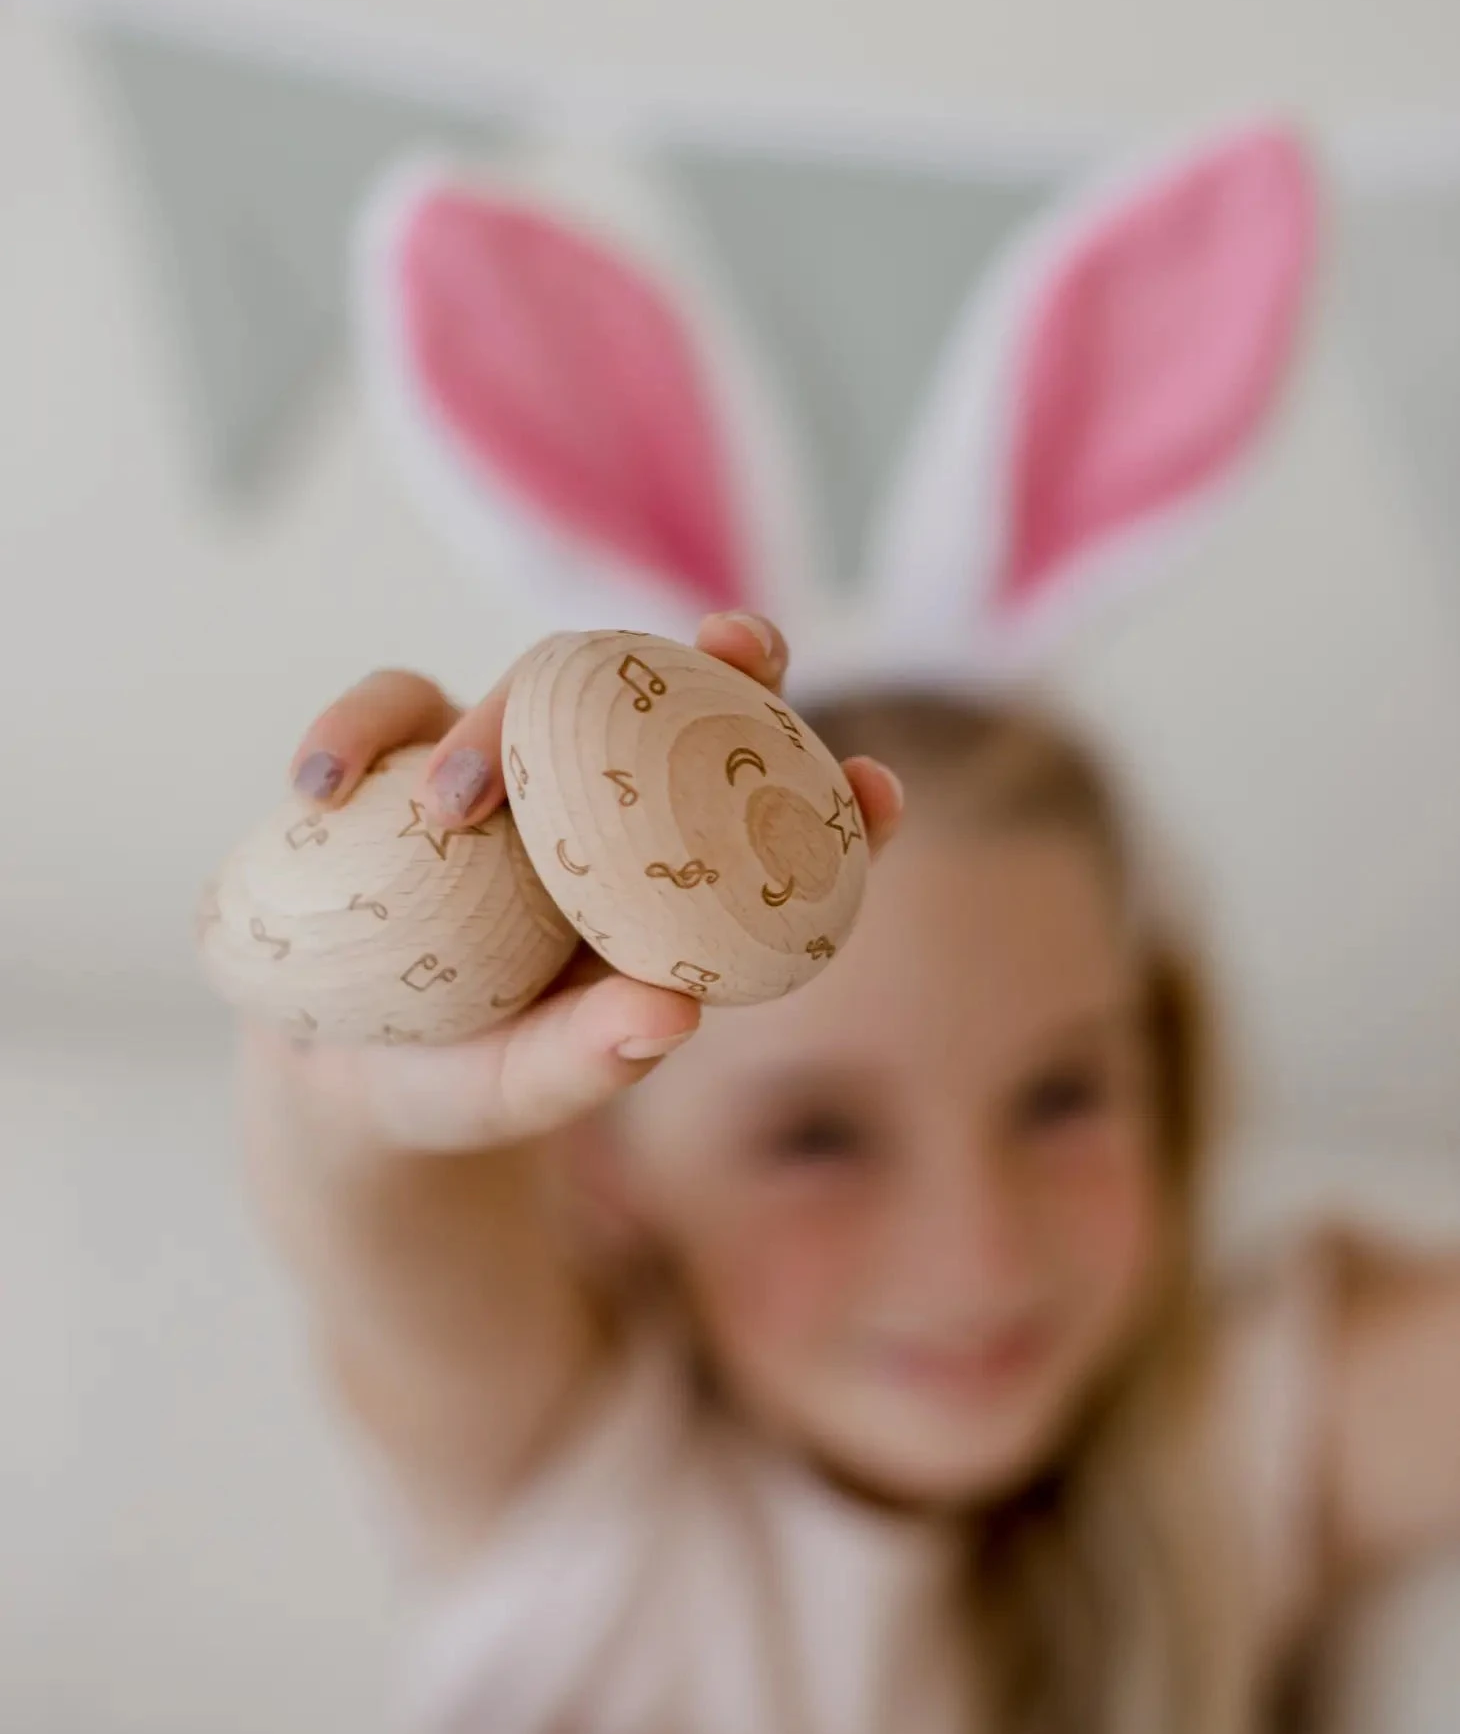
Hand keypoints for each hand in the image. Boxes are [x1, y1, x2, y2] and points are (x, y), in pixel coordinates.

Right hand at [256, 612, 902, 1152]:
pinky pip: (385, 718)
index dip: (833, 800)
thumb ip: (588, 1061)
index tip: (880, 788)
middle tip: (739, 643)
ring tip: (452, 793)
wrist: (341, 1079)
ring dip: (504, 710)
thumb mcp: (516, 1090)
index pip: (767, 828)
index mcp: (658, 887)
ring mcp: (503, 770)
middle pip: (675, 705)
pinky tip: (320, 786)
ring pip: (530, 684)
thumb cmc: (457, 1084)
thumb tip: (675, 1015)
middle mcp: (595, 807)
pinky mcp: (404, 758)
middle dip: (721, 663)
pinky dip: (351, 738)